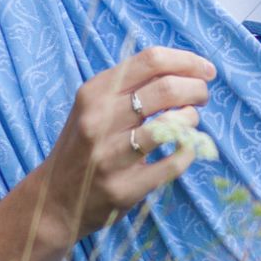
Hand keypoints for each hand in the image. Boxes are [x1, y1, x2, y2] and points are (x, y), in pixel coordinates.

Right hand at [36, 46, 216, 243]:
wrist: (54, 199)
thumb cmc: (85, 145)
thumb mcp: (95, 106)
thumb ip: (131, 86)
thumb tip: (185, 70)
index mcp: (94, 92)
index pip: (151, 60)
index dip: (187, 61)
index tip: (206, 70)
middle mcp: (98, 120)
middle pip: (167, 88)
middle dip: (196, 89)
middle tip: (202, 96)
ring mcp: (110, 156)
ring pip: (172, 125)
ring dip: (192, 119)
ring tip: (190, 122)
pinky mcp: (124, 188)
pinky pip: (174, 163)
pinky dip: (189, 150)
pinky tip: (185, 148)